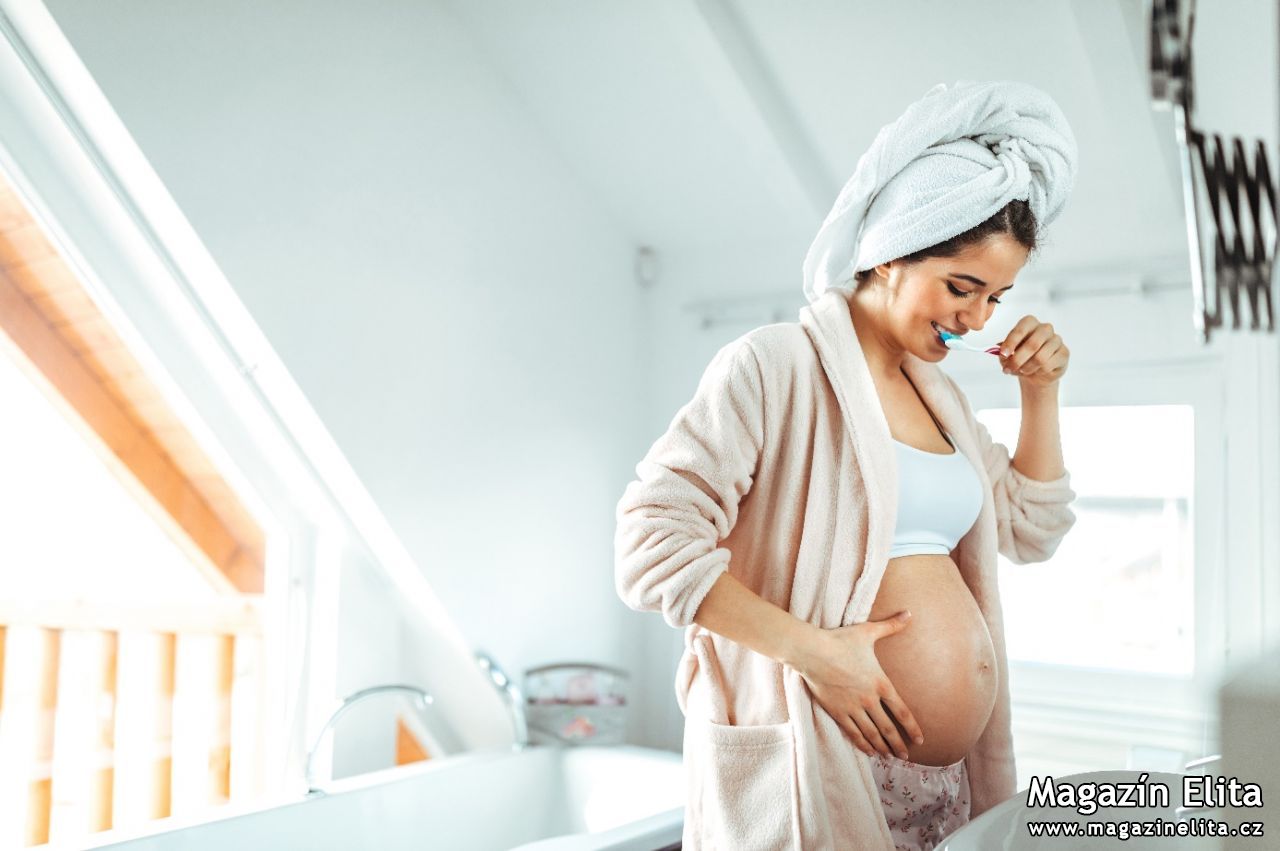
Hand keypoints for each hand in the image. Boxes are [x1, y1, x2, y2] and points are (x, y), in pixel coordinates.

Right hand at [791, 611, 923, 758]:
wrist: (812, 651)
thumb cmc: (840, 640)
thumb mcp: (868, 632)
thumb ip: (891, 626)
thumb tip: (909, 614)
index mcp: (880, 683)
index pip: (902, 712)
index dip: (912, 728)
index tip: (919, 740)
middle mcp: (869, 700)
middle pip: (888, 728)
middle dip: (898, 744)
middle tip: (906, 756)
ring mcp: (853, 708)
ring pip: (872, 734)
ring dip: (882, 747)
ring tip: (889, 757)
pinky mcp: (837, 711)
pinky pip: (853, 732)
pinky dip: (862, 743)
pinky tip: (868, 750)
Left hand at [998, 315, 1068, 387]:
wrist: (1036, 372)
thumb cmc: (1020, 358)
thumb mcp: (1007, 355)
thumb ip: (1003, 352)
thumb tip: (1002, 355)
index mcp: (1029, 323)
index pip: (1021, 328)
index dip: (1011, 342)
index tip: (1003, 354)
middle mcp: (1045, 328)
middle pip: (1032, 344)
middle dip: (1018, 359)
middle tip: (1009, 369)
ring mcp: (1057, 340)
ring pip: (1040, 358)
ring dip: (1026, 368)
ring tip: (1021, 371)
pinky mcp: (1064, 353)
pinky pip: (1048, 365)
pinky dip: (1038, 372)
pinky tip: (1036, 371)